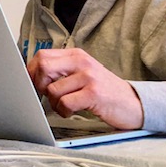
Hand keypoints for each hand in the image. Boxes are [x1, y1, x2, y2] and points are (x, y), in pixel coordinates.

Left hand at [27, 48, 143, 128]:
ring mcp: (89, 77)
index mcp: (76, 55)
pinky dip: (63, 111)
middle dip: (38, 85)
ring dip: (53, 103)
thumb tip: (31, 76)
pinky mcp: (94, 93)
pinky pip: (65, 103)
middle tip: (48, 95)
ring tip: (65, 106)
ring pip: (52, 89)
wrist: (134, 103)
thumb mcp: (82, 73)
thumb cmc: (103, 91)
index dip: (31, 71)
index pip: (41, 56)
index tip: (33, 84)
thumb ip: (60, 70)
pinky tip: (71, 112)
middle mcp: (82, 62)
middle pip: (43, 67)